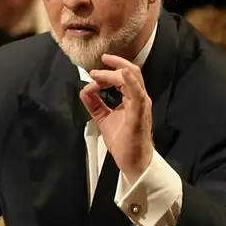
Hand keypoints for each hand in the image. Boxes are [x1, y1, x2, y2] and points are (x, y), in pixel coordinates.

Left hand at [80, 53, 153, 181]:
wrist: (132, 161)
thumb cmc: (123, 141)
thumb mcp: (103, 118)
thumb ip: (94, 103)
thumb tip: (84, 89)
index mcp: (132, 97)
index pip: (123, 76)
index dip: (108, 71)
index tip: (92, 73)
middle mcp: (139, 97)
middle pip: (130, 71)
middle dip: (112, 64)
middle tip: (94, 68)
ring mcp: (141, 103)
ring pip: (132, 77)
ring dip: (113, 72)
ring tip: (97, 73)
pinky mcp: (139, 112)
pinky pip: (136, 92)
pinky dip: (130, 81)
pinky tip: (121, 74)